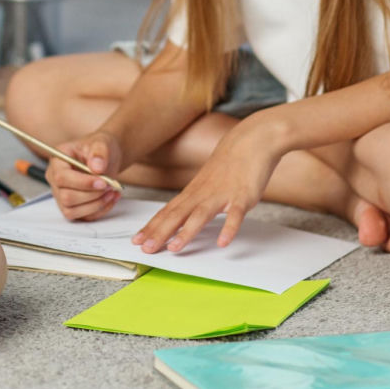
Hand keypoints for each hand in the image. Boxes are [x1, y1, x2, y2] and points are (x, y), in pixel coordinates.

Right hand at [47, 131, 122, 221]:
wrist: (106, 158)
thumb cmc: (100, 149)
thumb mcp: (102, 143)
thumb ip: (99, 152)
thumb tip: (96, 167)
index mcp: (58, 161)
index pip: (61, 177)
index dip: (82, 183)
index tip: (103, 182)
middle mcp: (55, 180)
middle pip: (66, 197)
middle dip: (91, 195)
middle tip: (110, 186)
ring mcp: (62, 195)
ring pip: (72, 211)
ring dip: (95, 205)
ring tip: (112, 191)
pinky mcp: (73, 207)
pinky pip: (83, 217)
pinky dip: (100, 210)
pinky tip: (111, 197)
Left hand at [132, 117, 282, 251]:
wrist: (252, 140)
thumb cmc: (230, 162)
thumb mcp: (208, 181)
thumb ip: (197, 198)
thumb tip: (184, 213)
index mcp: (194, 191)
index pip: (168, 211)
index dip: (152, 226)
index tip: (136, 240)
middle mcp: (203, 193)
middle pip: (177, 214)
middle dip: (160, 232)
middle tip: (145, 248)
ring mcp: (222, 194)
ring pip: (201, 215)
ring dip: (187, 232)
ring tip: (174, 248)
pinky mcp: (243, 196)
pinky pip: (235, 214)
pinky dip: (229, 228)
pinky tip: (223, 242)